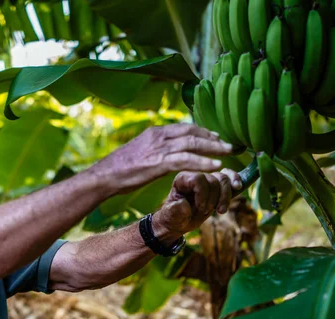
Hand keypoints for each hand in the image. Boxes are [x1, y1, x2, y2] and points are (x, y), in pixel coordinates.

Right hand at [88, 123, 233, 195]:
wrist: (105, 175)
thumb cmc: (120, 168)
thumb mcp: (140, 152)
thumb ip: (155, 149)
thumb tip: (166, 154)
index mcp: (155, 132)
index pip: (184, 127)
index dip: (203, 131)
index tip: (216, 136)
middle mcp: (159, 136)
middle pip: (192, 132)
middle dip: (213, 138)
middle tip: (229, 143)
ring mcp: (159, 149)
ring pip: (193, 144)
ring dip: (214, 148)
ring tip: (229, 152)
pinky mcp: (158, 163)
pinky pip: (186, 160)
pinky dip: (203, 162)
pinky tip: (215, 166)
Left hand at [152, 169, 241, 242]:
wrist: (180, 222)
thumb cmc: (173, 217)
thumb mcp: (171, 216)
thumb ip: (176, 210)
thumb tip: (184, 204)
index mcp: (182, 180)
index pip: (198, 178)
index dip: (203, 193)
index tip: (201, 208)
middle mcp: (195, 177)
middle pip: (213, 179)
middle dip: (214, 198)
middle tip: (206, 212)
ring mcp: (207, 180)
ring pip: (223, 179)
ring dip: (226, 196)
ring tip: (221, 211)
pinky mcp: (217, 186)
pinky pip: (229, 177)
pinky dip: (235, 180)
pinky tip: (238, 187)